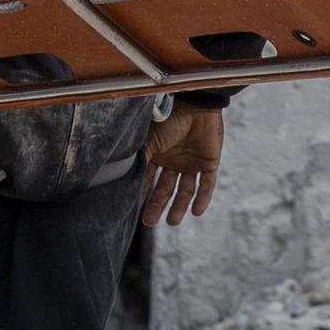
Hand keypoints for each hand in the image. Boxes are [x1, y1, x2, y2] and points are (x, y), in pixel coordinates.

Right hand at [143, 104, 222, 228]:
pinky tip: (196, 213)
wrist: (196, 106)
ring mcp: (192, 162)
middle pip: (165, 188)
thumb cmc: (168, 120)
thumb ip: (139, 162)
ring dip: (178, 206)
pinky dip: (203, 199)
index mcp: (157, 154)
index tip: (132, 210)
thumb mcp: (149, 143)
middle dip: (157, 206)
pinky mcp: (209, 163)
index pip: (148, 179)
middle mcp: (173, 160)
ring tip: (172, 222)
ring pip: (184, 190)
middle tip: (149, 223)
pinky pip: (207, 185)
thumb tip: (120, 181)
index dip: (142, 194)